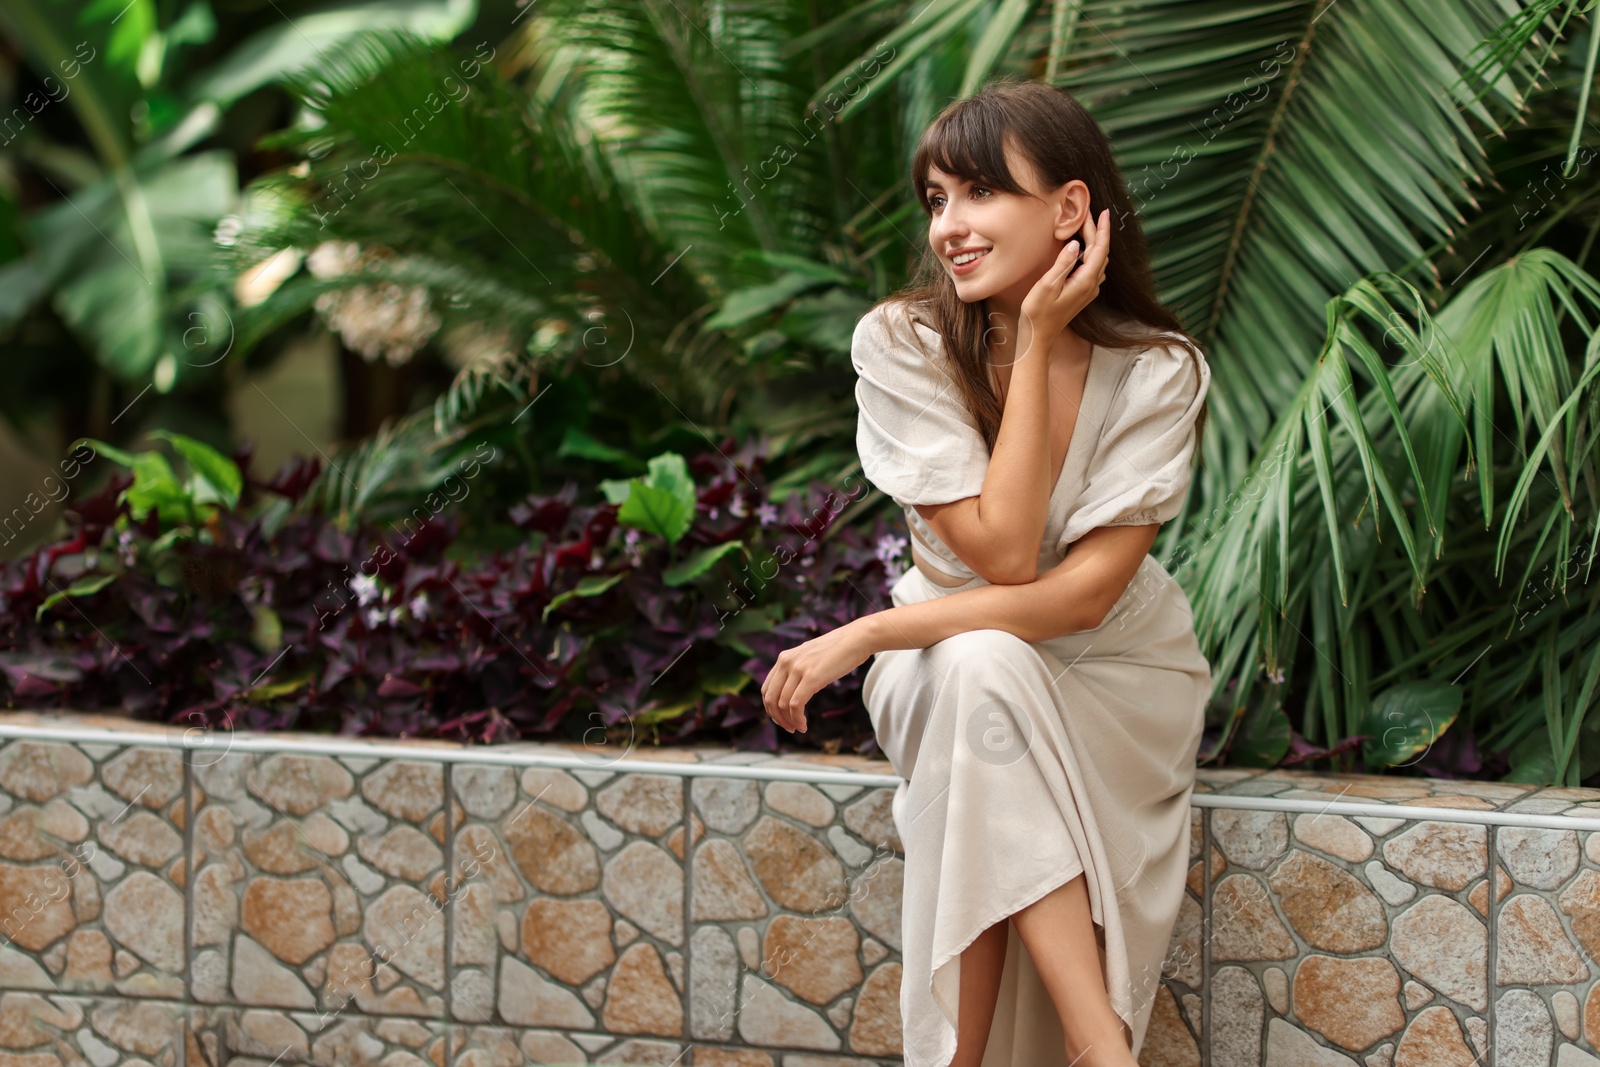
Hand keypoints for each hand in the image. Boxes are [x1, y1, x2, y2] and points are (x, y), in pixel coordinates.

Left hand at [760, 622, 875, 733]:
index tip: (781, 719)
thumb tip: (796, 689)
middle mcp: (787, 662)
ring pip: (782, 704)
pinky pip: (796, 704)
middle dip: (777, 718)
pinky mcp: (811, 677)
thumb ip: (799, 669)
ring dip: (789, 721)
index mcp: (784, 658)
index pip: (766, 689)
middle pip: (770, 699)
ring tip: (798, 728)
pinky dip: (797, 719)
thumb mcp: (810, 657)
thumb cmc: (838, 650)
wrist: (857, 638)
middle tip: (789, 728)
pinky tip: (803, 725)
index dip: (770, 708)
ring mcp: (798, 669)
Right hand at [1018, 207, 1110, 353]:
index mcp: (1085, 281)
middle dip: (1096, 232)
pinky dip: (1090, 253)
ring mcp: (1088, 290)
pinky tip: (1081, 248)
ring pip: (1098, 260)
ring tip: (1084, 226)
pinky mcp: (1083, 293)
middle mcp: (1091, 286)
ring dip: (1094, 242)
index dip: (1102, 229)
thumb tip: (1075, 244)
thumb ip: (1063, 264)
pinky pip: (1092, 268)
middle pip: (1100, 252)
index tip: (1102, 212)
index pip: (1099, 249)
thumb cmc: (1038, 312)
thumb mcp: (1047, 286)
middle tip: (1086, 214)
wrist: (1038, 336)